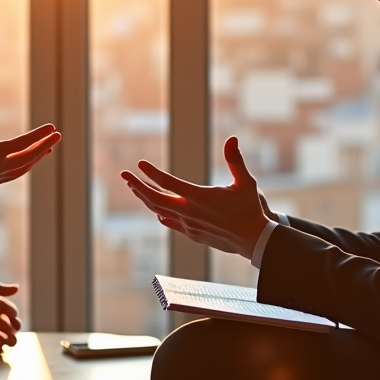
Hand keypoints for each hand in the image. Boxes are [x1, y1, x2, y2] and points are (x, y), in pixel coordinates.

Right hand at [0, 104, 60, 222]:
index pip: (23, 143)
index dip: (39, 135)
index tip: (52, 128)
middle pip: (29, 157)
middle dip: (44, 146)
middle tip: (56, 137)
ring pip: (22, 169)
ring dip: (35, 159)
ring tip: (45, 151)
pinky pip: (11, 176)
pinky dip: (22, 169)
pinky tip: (21, 165)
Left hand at [0, 279, 20, 351]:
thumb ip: (0, 288)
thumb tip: (18, 288)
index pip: (12, 313)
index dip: (14, 315)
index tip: (11, 316)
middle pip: (12, 327)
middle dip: (15, 329)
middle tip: (11, 329)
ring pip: (5, 339)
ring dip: (9, 340)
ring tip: (6, 339)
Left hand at [121, 136, 268, 259]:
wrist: (254, 241)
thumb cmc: (251, 209)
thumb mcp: (245, 182)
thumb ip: (235, 160)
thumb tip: (232, 138)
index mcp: (199, 197)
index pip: (169, 183)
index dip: (152, 173)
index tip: (140, 164)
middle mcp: (189, 212)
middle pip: (155, 199)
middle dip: (137, 186)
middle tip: (124, 175)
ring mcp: (189, 225)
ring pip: (160, 211)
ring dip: (146, 198)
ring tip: (135, 188)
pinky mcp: (193, 234)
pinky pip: (171, 223)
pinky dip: (161, 214)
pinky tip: (156, 211)